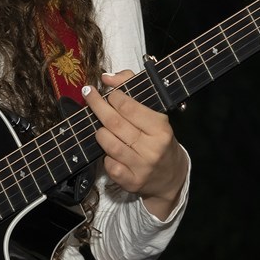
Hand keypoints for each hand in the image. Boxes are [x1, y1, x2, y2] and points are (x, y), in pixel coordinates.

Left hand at [83, 70, 187, 218]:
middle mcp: (152, 148)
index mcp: (161, 128)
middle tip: (88, 95)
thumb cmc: (158, 139)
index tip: (108, 93)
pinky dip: (105, 157)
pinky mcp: (131, 182)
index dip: (113, 97)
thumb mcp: (154, 113)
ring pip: (108, 144)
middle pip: (115, 124)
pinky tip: (110, 152)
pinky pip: (109, 165)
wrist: (170, 175)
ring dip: (100, 133)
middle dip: (98, 106)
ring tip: (102, 127)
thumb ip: (132, 88)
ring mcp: (142, 167)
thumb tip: (107, 78)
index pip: (130, 108)